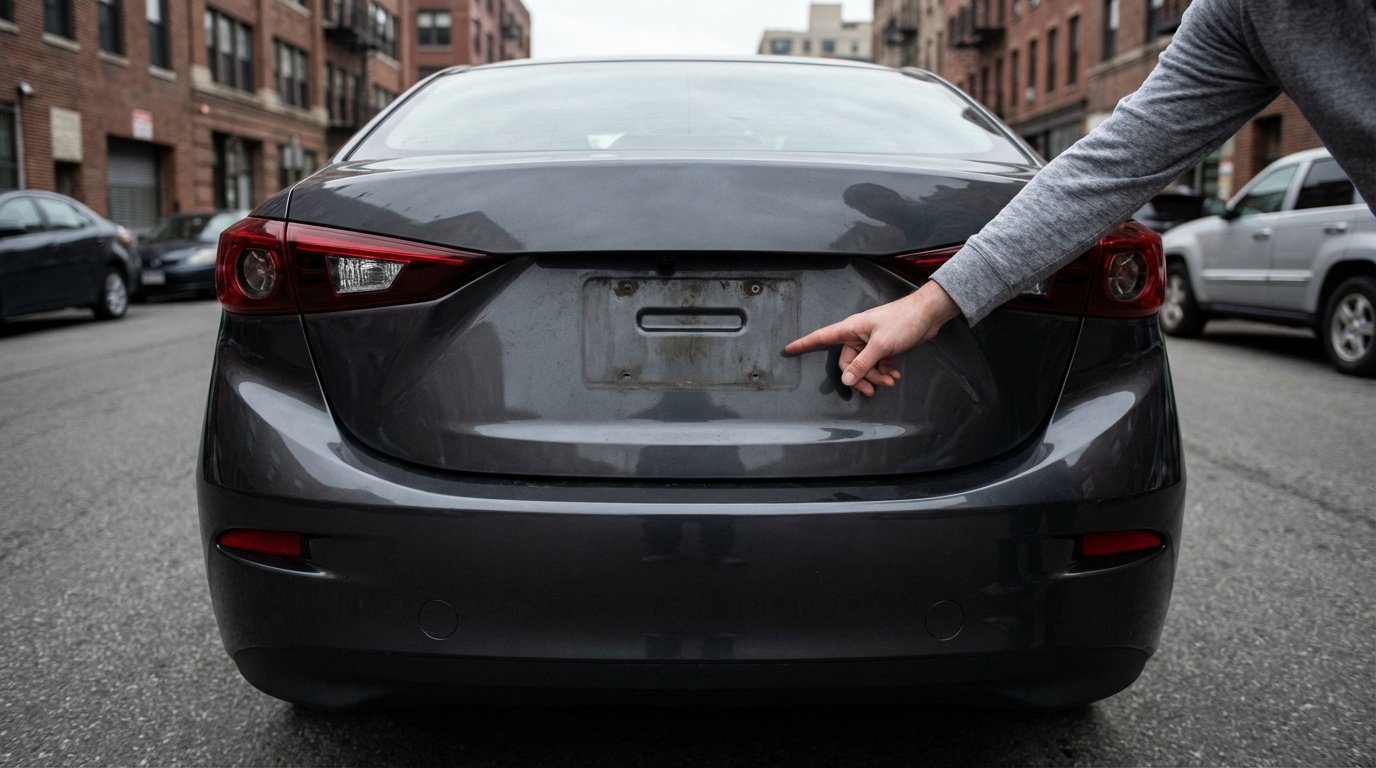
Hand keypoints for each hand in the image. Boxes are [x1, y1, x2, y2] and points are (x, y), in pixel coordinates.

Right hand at [784, 281, 961, 396]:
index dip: (804, 344)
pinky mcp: (882, 347)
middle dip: (860, 377)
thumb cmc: (903, 321)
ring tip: (890, 381)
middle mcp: (857, 336)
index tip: (788, 349)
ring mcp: (870, 342)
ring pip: (863, 366)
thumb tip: (846, 380)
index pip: (821, 337)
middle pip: (847, 363)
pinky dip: (884, 372)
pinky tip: (895, 375)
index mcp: (850, 329)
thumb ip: (862, 364)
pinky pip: (876, 364)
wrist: (928, 315)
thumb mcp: (881, 345)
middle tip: (872, 389)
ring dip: (875, 377)